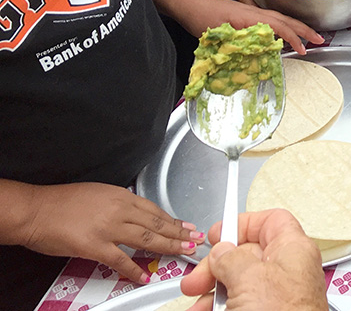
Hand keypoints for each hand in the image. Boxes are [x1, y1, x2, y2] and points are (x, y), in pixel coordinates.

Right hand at [20, 183, 202, 284]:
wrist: (37, 210)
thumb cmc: (63, 202)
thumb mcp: (100, 193)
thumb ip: (120, 203)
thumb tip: (134, 212)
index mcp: (121, 196)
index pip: (155, 210)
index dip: (174, 220)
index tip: (187, 226)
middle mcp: (119, 210)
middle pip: (157, 224)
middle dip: (179, 233)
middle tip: (195, 240)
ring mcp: (108, 228)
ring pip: (146, 239)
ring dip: (168, 246)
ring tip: (182, 251)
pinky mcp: (95, 246)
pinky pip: (120, 260)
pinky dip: (134, 269)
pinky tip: (144, 276)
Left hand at [177, 0, 323, 55]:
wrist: (190, 5)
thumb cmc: (201, 19)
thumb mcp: (219, 35)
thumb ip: (240, 44)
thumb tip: (258, 54)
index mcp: (250, 16)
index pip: (278, 26)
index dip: (292, 38)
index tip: (302, 49)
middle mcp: (255, 11)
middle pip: (285, 19)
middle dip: (304, 29)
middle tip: (320, 39)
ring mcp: (252, 11)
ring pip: (280, 18)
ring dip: (296, 27)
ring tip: (307, 37)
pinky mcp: (247, 14)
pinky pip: (271, 19)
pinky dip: (283, 26)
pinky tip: (282, 34)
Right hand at [180, 211, 325, 310]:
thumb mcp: (250, 278)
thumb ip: (232, 257)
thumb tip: (222, 250)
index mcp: (293, 250)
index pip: (271, 221)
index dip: (243, 224)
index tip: (218, 234)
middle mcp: (287, 272)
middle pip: (247, 256)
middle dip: (216, 267)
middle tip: (197, 280)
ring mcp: (277, 297)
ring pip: (238, 286)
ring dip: (212, 295)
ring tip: (197, 305)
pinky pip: (240, 305)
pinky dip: (219, 308)